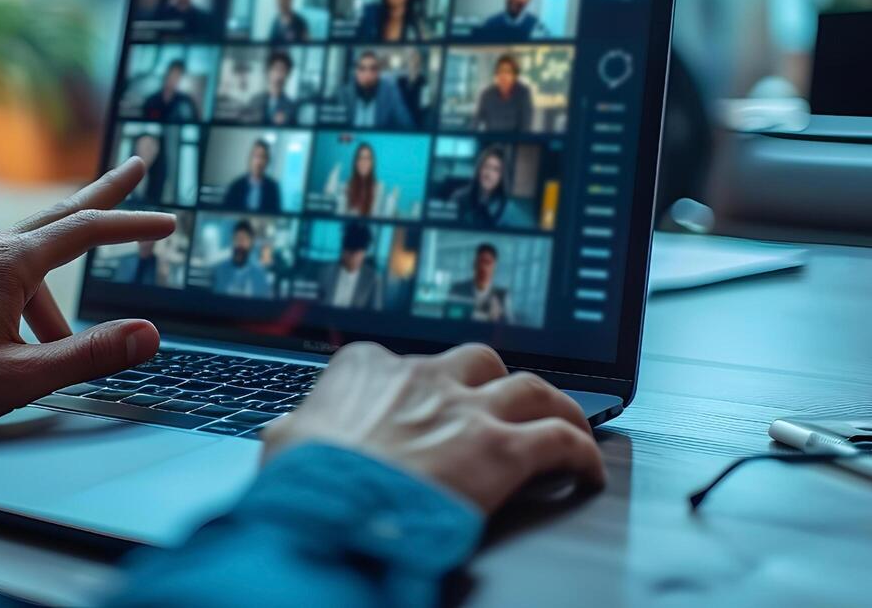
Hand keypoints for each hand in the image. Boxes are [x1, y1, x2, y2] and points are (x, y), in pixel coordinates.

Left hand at [0, 159, 173, 427]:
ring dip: (57, 299)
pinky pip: (10, 275)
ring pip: (35, 258)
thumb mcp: (25, 375)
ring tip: (43, 358)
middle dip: (105, 195)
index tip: (169, 224)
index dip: (132, 226)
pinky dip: (33, 298)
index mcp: (8, 262)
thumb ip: (91, 354)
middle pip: (63, 213)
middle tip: (137, 168)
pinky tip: (22, 345)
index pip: (86, 230)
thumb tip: (149, 335)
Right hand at [261, 342, 604, 512]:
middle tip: (502, 405)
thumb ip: (296, 428)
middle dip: (494, 381)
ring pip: (533, 388)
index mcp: (366, 368)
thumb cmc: (305, 481)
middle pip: (478, 361)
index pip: (400, 361)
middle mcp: (423, 377)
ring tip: (567, 422)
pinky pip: (561, 441)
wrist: (332, 510)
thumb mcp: (284, 443)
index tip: (425, 402)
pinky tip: (587, 471)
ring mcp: (467, 409)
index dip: (419, 384)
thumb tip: (288, 432)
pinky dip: (581, 453)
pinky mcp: (504, 450)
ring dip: (555, 404)